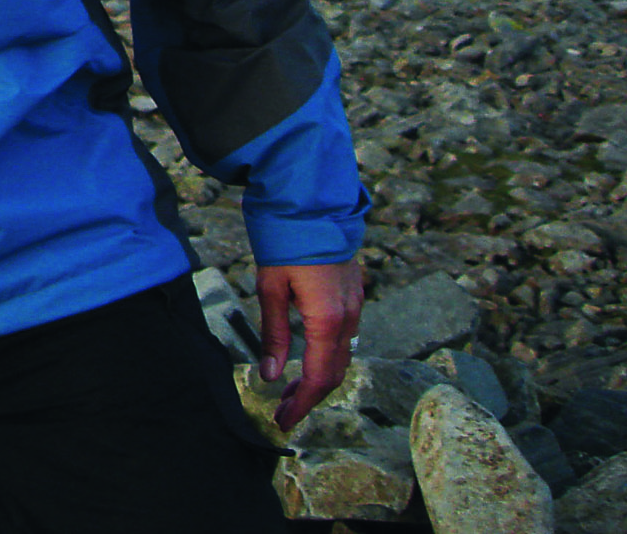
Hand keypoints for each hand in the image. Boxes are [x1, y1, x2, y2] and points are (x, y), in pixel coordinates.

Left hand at [257, 258, 364, 430]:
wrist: (312, 205)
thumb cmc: (286, 244)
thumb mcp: (271, 289)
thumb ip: (275, 335)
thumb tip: (272, 376)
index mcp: (329, 320)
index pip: (320, 378)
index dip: (302, 404)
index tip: (284, 421)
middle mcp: (349, 318)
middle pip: (335, 373)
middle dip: (310, 396)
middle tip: (283, 411)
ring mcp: (355, 306)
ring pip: (342, 357)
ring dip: (319, 377)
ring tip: (290, 390)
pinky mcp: (353, 296)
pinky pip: (345, 338)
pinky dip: (327, 357)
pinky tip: (307, 358)